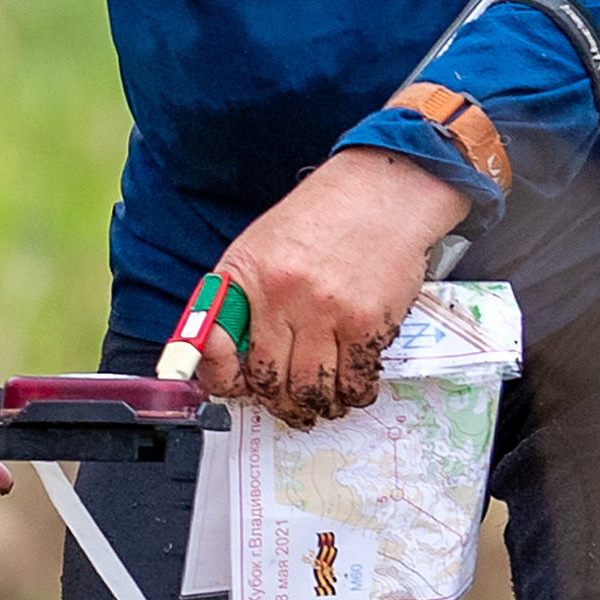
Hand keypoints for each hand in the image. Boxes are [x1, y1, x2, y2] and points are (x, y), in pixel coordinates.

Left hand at [199, 151, 470, 424]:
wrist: (382, 193)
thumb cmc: (320, 218)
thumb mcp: (259, 245)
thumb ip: (239, 297)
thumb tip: (221, 351)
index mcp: (250, 275)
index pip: (216, 347)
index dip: (221, 379)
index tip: (236, 388)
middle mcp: (285, 297)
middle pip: (272, 382)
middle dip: (280, 403)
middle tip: (289, 404)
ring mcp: (329, 313)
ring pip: (315, 391)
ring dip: (318, 406)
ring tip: (322, 401)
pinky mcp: (369, 323)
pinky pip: (357, 381)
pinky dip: (353, 392)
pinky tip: (352, 384)